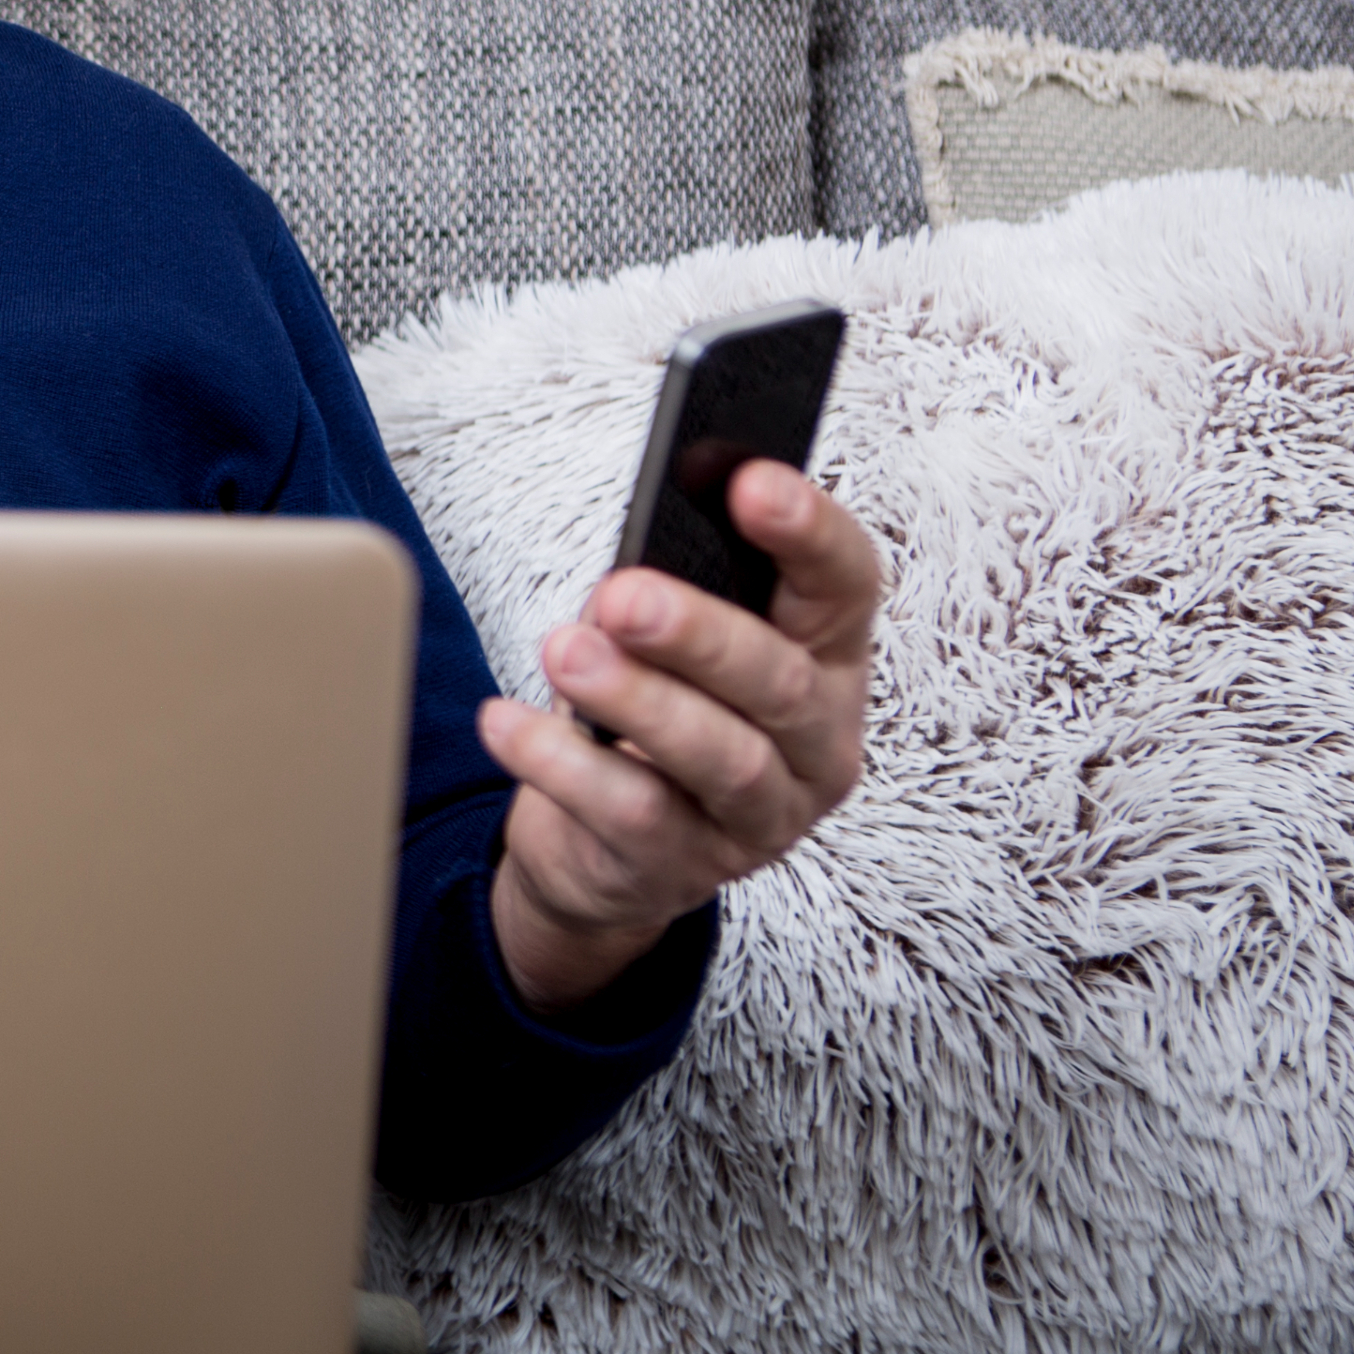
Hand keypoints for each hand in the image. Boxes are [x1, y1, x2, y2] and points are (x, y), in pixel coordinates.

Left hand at [477, 460, 879, 1015]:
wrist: (605, 850)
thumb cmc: (646, 712)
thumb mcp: (667, 644)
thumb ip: (671, 592)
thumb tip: (635, 560)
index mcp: (826, 658)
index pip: (846, 584)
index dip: (810, 533)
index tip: (751, 484)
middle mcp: (816, 742)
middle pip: (782, 683)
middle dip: (701, 634)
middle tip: (623, 594)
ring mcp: (762, 816)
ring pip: (720, 756)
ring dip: (637, 700)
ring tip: (563, 652)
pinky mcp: (687, 869)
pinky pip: (632, 814)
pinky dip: (562, 765)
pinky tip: (507, 724)